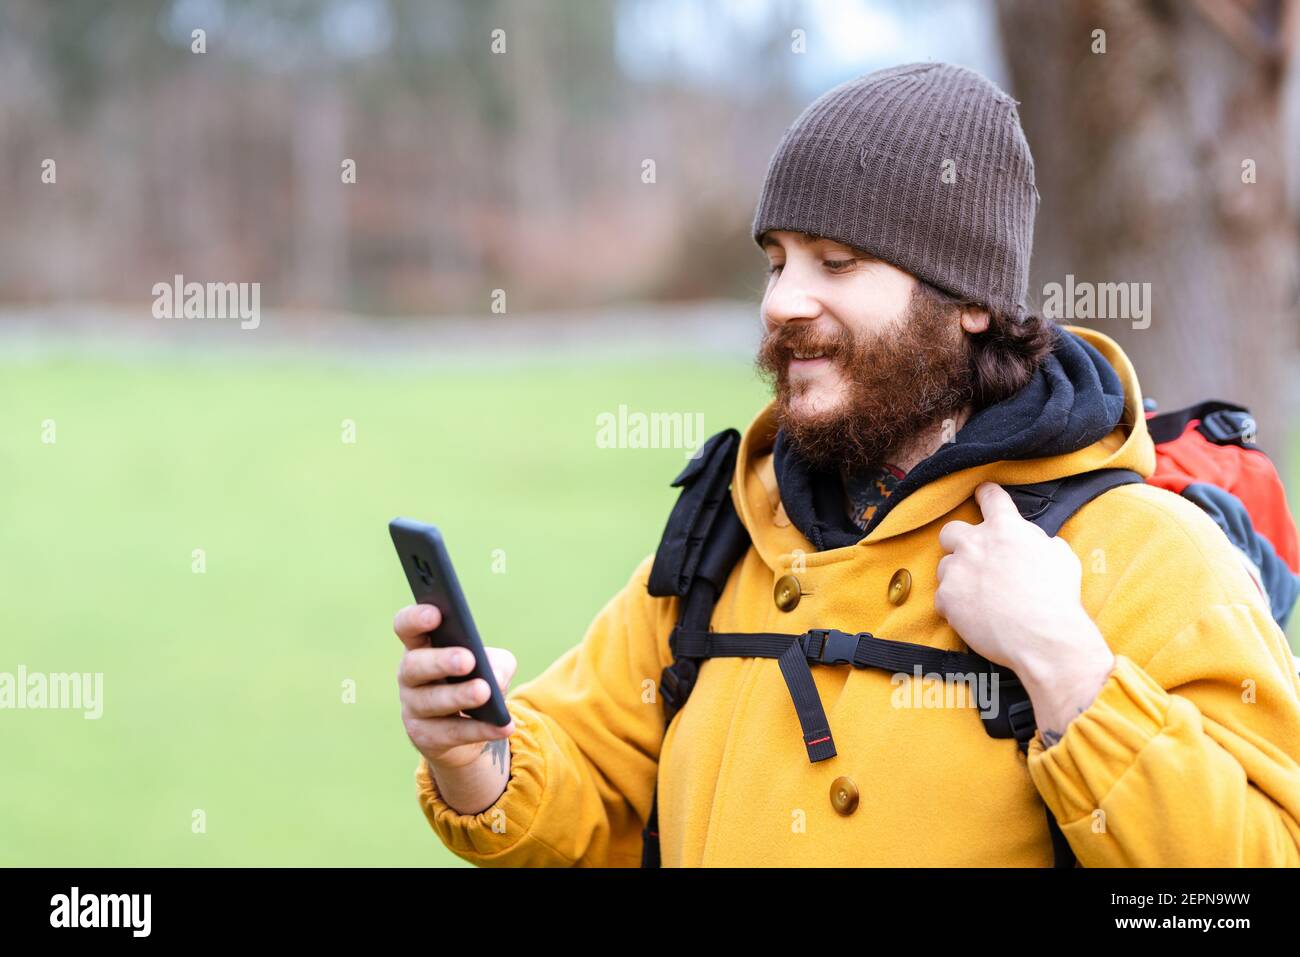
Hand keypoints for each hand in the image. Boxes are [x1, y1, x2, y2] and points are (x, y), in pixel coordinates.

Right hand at [394, 603, 516, 771]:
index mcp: (421, 646)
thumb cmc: (476, 680)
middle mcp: (410, 675)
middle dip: (440, 661)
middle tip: (468, 659)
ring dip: (459, 696)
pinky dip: (480, 729)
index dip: (415, 619)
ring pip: (431, 702)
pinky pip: (452, 733)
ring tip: (484, 691)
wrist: (469, 728)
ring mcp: (413, 708)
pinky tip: (503, 725)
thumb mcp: (493, 665)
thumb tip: (494, 677)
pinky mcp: (425, 737)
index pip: (406, 627)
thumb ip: (497, 663)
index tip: (436, 614)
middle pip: (415, 666)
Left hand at [936, 482, 1114, 740]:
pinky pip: (943, 597)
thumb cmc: (1059, 598)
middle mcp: (975, 543)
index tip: (982, 493)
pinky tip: (973, 616)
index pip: (990, 496)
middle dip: (959, 542)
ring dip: (958, 577)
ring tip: (979, 597)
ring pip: (945, 566)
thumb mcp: (1061, 557)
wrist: (1044, 636)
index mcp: (1006, 528)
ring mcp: (958, 570)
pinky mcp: (947, 597)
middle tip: (974, 559)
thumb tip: (1035, 543)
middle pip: (951, 530)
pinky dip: (954, 605)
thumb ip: (1040, 542)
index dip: (986, 494)